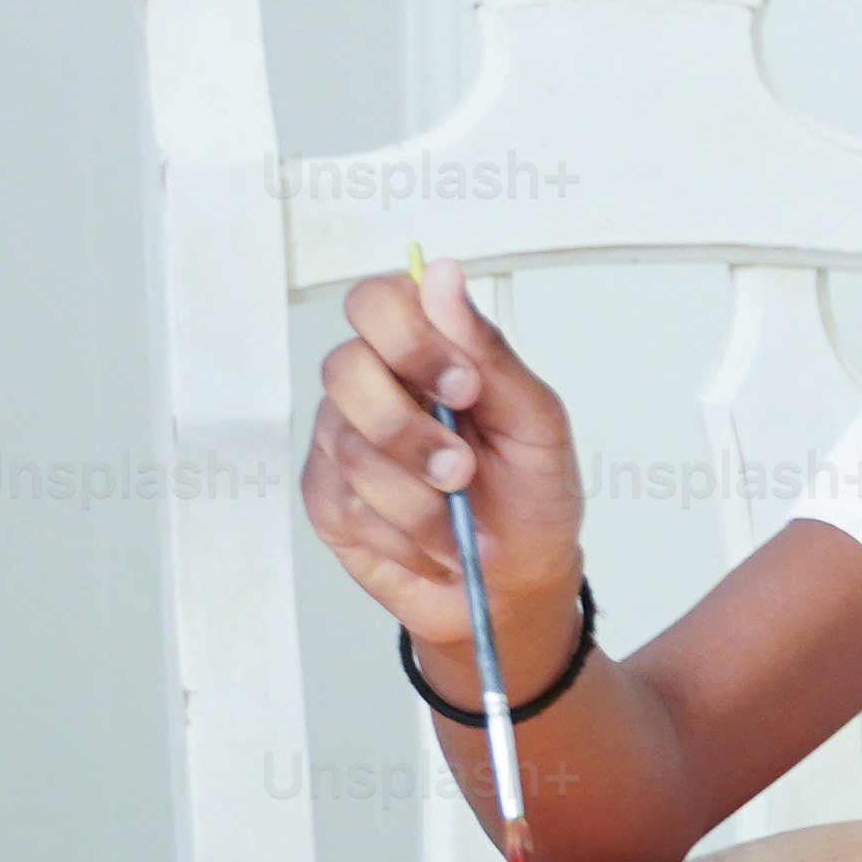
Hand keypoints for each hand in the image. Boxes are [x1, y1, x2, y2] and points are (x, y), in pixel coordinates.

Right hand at [302, 268, 586, 693]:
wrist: (516, 584)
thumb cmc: (531, 495)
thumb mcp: (535, 421)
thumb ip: (488, 350)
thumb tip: (443, 276)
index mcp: (427, 352)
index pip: (378, 301)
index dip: (410, 337)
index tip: (464, 385)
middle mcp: (375, 386)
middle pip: (345, 369)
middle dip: (411, 430)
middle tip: (462, 469)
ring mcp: (343, 441)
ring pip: (352, 448)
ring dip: (419, 497)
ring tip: (461, 517)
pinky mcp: (327, 498)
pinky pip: (346, 504)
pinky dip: (404, 535)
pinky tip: (434, 542)